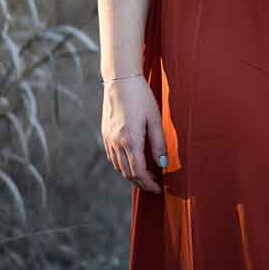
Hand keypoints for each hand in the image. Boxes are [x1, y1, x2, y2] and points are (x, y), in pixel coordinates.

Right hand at [102, 73, 168, 191]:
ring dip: (132, 176)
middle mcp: (117, 143)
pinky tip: (133, 163)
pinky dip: (123, 166)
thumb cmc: (141, 97)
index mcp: (130, 140)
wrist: (120, 81)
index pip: (139, 172)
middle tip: (155, 185)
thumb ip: (159, 143)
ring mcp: (109, 140)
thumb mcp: (155, 119)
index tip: (159, 188)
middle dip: (142, 183)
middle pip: (128, 173)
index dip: (149, 183)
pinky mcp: (105, 135)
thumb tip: (163, 164)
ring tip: (147, 176)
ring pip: (119, 168)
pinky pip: (113, 158)